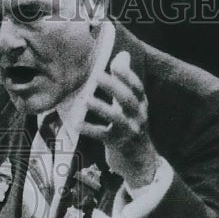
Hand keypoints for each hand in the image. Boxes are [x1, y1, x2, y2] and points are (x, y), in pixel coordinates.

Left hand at [81, 51, 158, 187]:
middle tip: (98, 77)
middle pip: (128, 99)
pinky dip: (89, 129)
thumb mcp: (131, 105)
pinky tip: (76, 124)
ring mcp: (129, 131)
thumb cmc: (131, 128)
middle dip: (114, 87)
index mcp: (141, 105)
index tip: (115, 64)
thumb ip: (124, 82)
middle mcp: (138, 117)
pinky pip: (102, 135)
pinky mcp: (118, 144)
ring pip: (116, 117)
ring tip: (86, 100)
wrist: (141, 162)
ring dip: (101, 108)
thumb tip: (122, 55)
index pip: (137, 87)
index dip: (128, 76)